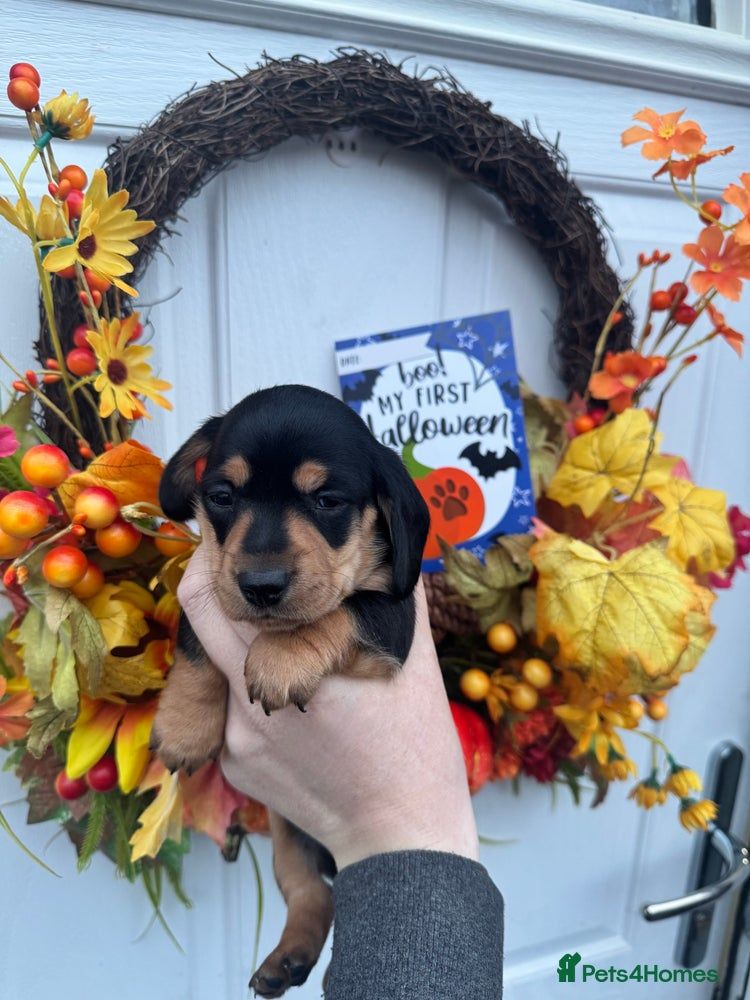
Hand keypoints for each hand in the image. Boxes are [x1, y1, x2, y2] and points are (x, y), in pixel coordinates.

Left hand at [177, 544, 478, 869]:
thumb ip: (387, 592)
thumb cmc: (415, 748)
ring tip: (292, 642)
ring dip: (245, 643)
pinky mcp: (237, 768)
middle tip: (256, 572)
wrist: (401, 837)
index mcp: (287, 671)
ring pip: (220, 667)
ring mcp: (236, 742)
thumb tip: (379, 542)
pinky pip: (231, 711)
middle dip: (224, 588)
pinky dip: (255, 692)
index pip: (211, 596)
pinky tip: (299, 703)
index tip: (239, 541)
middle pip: (203, 622)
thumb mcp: (411, 657)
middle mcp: (248, 705)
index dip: (216, 559)